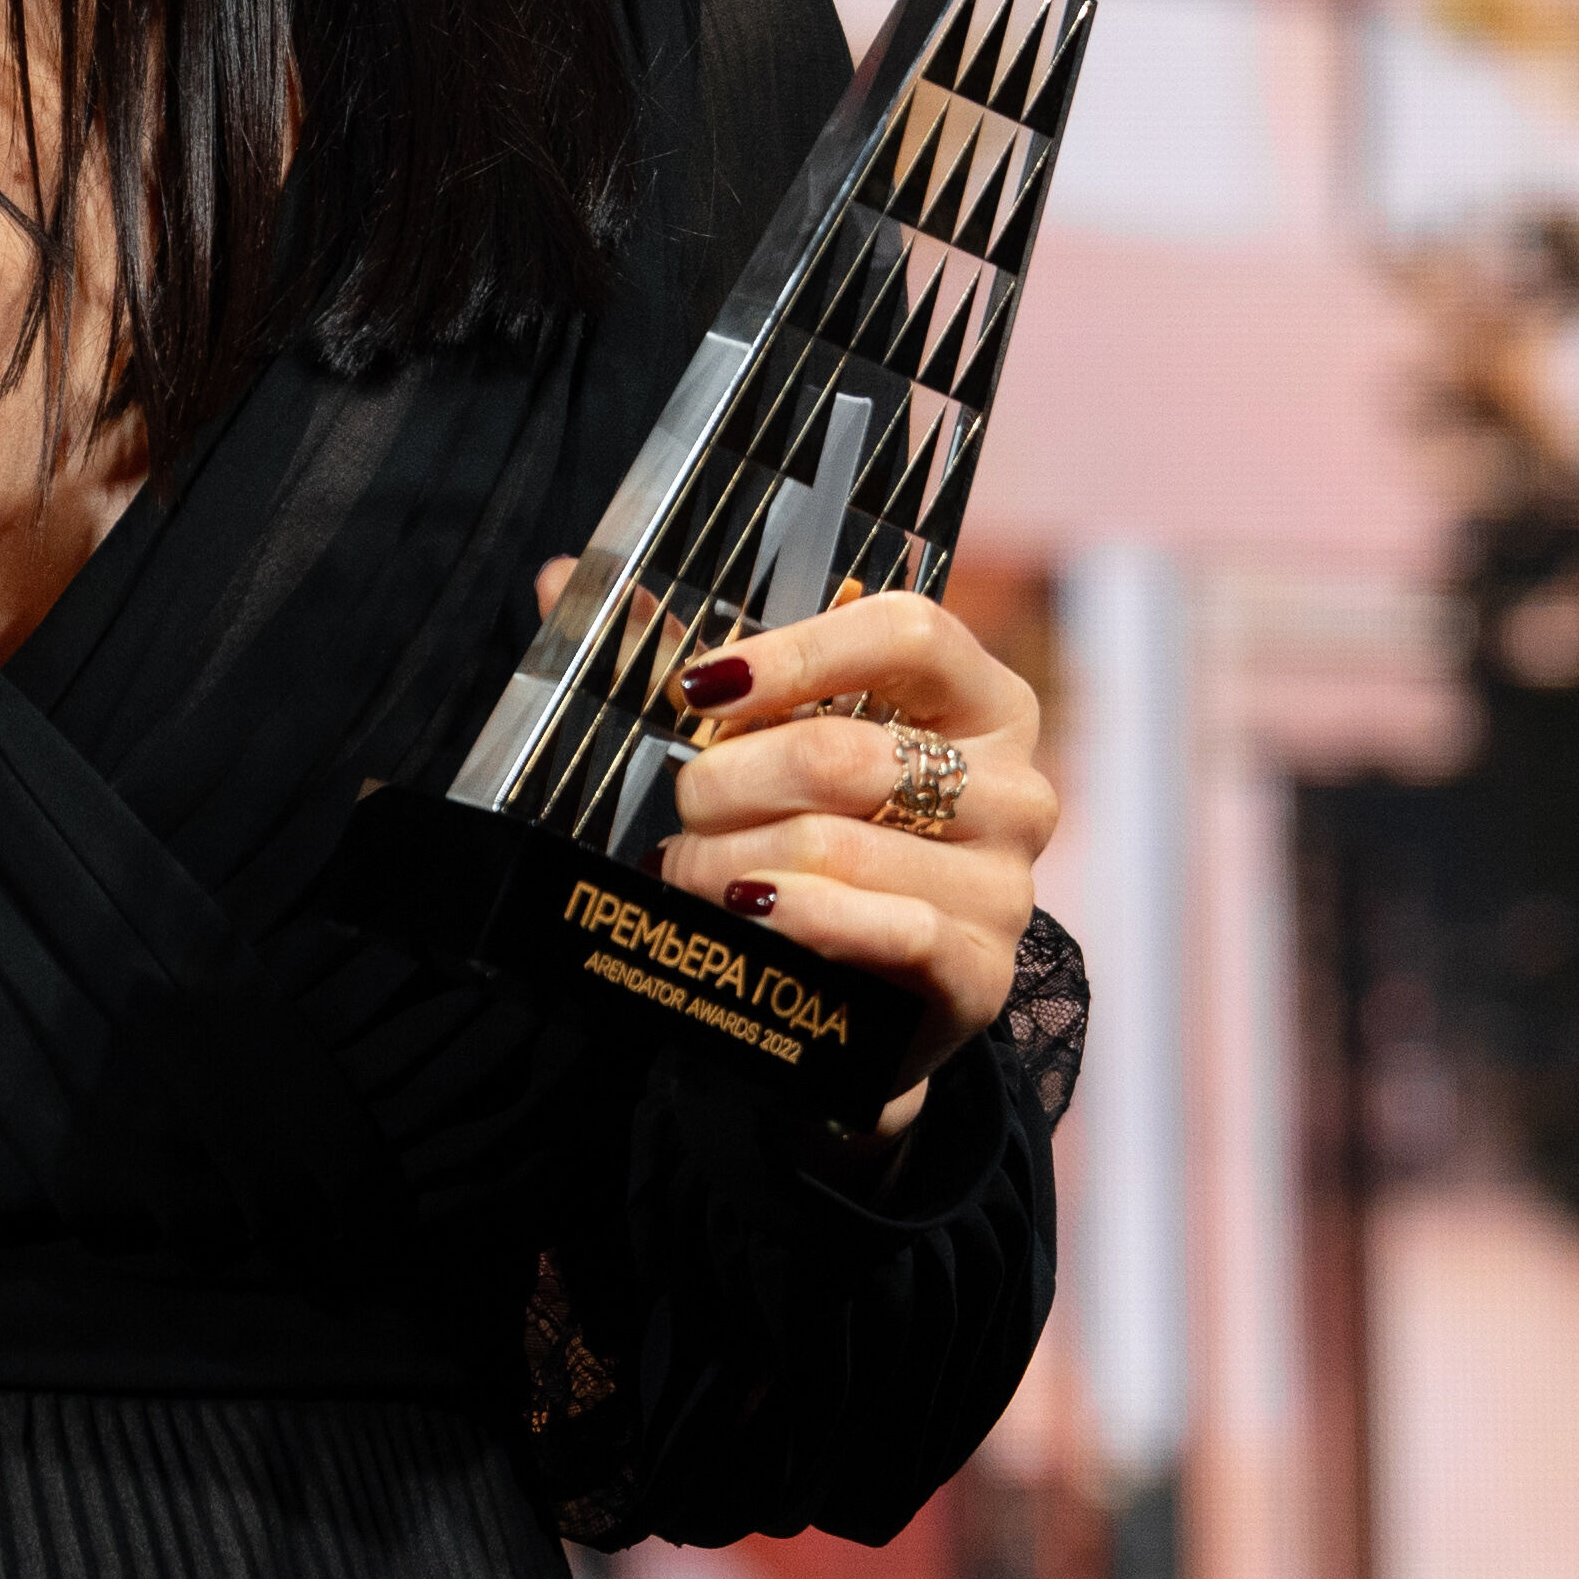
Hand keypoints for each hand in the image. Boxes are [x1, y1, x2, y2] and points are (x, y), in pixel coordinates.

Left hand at [651, 586, 1059, 1144]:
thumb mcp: (772, 748)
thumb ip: (688, 666)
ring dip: (728, 863)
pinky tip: (747, 912)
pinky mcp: (980, 971)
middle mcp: (1014, 784)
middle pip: (844, 753)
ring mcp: (1006, 884)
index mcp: (980, 700)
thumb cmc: (820, 842)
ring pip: (836, 847)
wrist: (864, 1000)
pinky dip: (794, 918)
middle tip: (680, 807)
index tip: (700, 687)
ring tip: (689, 873)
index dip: (796, 653)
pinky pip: (881, 929)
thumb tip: (564, 579)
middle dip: (724, 782)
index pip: (909, 631)